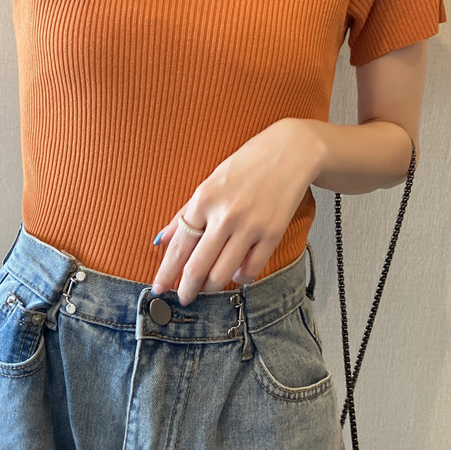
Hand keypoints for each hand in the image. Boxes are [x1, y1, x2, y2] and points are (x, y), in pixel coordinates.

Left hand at [150, 118, 320, 304]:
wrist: (291, 151)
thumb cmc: (247, 164)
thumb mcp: (210, 183)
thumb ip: (185, 213)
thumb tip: (162, 239)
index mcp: (204, 199)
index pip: (179, 246)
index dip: (166, 272)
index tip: (159, 288)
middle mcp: (225, 215)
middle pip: (198, 267)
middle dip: (187, 289)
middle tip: (184, 297)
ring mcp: (251, 226)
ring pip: (223, 275)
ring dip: (212, 288)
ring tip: (209, 287)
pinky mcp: (273, 234)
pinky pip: (251, 270)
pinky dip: (240, 278)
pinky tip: (236, 274)